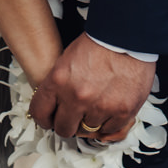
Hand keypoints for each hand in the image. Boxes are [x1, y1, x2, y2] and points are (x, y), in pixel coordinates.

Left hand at [28, 33, 153, 141]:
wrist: (128, 36)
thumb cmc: (100, 43)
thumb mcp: (67, 58)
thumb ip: (59, 85)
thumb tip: (56, 105)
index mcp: (58, 81)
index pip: (40, 113)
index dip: (45, 119)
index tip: (50, 119)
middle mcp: (77, 97)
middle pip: (63, 128)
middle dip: (67, 124)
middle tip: (74, 117)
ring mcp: (100, 106)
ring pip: (87, 130)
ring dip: (90, 121)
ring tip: (96, 106)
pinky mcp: (122, 111)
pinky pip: (109, 131)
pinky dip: (108, 123)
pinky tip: (109, 110)